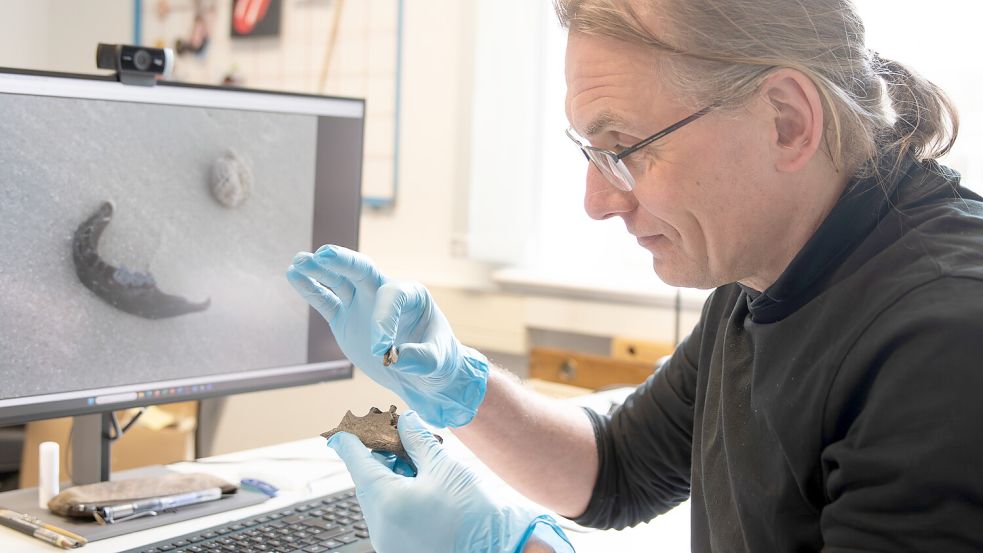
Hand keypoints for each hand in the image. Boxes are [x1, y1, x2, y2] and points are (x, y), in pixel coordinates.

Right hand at [286, 245, 488, 427]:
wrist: (424, 373)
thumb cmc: (438, 361)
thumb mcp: (438, 361)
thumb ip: (422, 358)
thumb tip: (397, 358)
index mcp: (412, 296)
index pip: (394, 296)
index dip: (385, 320)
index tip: (382, 351)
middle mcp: (385, 291)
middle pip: (362, 270)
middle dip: (344, 262)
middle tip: (324, 255)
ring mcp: (362, 302)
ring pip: (339, 281)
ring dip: (319, 270)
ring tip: (299, 261)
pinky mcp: (345, 317)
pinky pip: (325, 301)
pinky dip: (310, 289)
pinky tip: (293, 274)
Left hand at [327, 411, 573, 552]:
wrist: (496, 548)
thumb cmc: (472, 511)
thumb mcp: (443, 466)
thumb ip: (418, 441)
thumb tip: (405, 422)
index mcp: (386, 500)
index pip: (356, 462)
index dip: (350, 441)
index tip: (344, 431)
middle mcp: (379, 525)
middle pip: (367, 481)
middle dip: (380, 458)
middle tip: (398, 440)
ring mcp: (387, 542)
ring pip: (377, 499)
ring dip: (390, 478)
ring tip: (418, 465)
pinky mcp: (398, 550)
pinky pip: (387, 517)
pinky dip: (397, 498)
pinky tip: (420, 487)